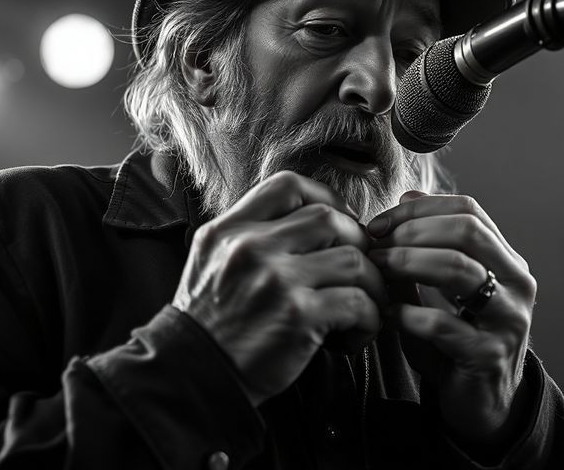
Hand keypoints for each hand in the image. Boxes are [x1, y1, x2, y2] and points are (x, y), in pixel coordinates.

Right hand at [172, 171, 386, 406]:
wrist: (192, 377)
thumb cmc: (209, 323)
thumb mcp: (211, 261)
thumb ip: (249, 234)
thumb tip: (306, 219)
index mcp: (229, 230)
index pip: (288, 186)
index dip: (324, 197)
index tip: (338, 221)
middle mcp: (251, 248)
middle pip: (329, 218)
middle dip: (355, 242)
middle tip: (357, 268)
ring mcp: (276, 281)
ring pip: (353, 259)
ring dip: (371, 284)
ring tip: (363, 304)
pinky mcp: (297, 317)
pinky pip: (358, 302)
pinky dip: (368, 318)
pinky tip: (354, 332)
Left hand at [367, 191, 535, 445]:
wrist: (482, 401)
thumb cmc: (457, 336)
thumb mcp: (442, 286)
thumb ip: (428, 245)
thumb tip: (406, 197)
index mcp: (506, 258)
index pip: (468, 210)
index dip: (420, 208)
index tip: (380, 223)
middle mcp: (516, 282)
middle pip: (467, 230)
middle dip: (412, 231)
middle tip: (376, 245)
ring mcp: (508, 318)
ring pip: (457, 268)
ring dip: (407, 262)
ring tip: (378, 270)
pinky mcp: (489, 354)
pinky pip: (441, 323)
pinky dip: (407, 313)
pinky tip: (389, 313)